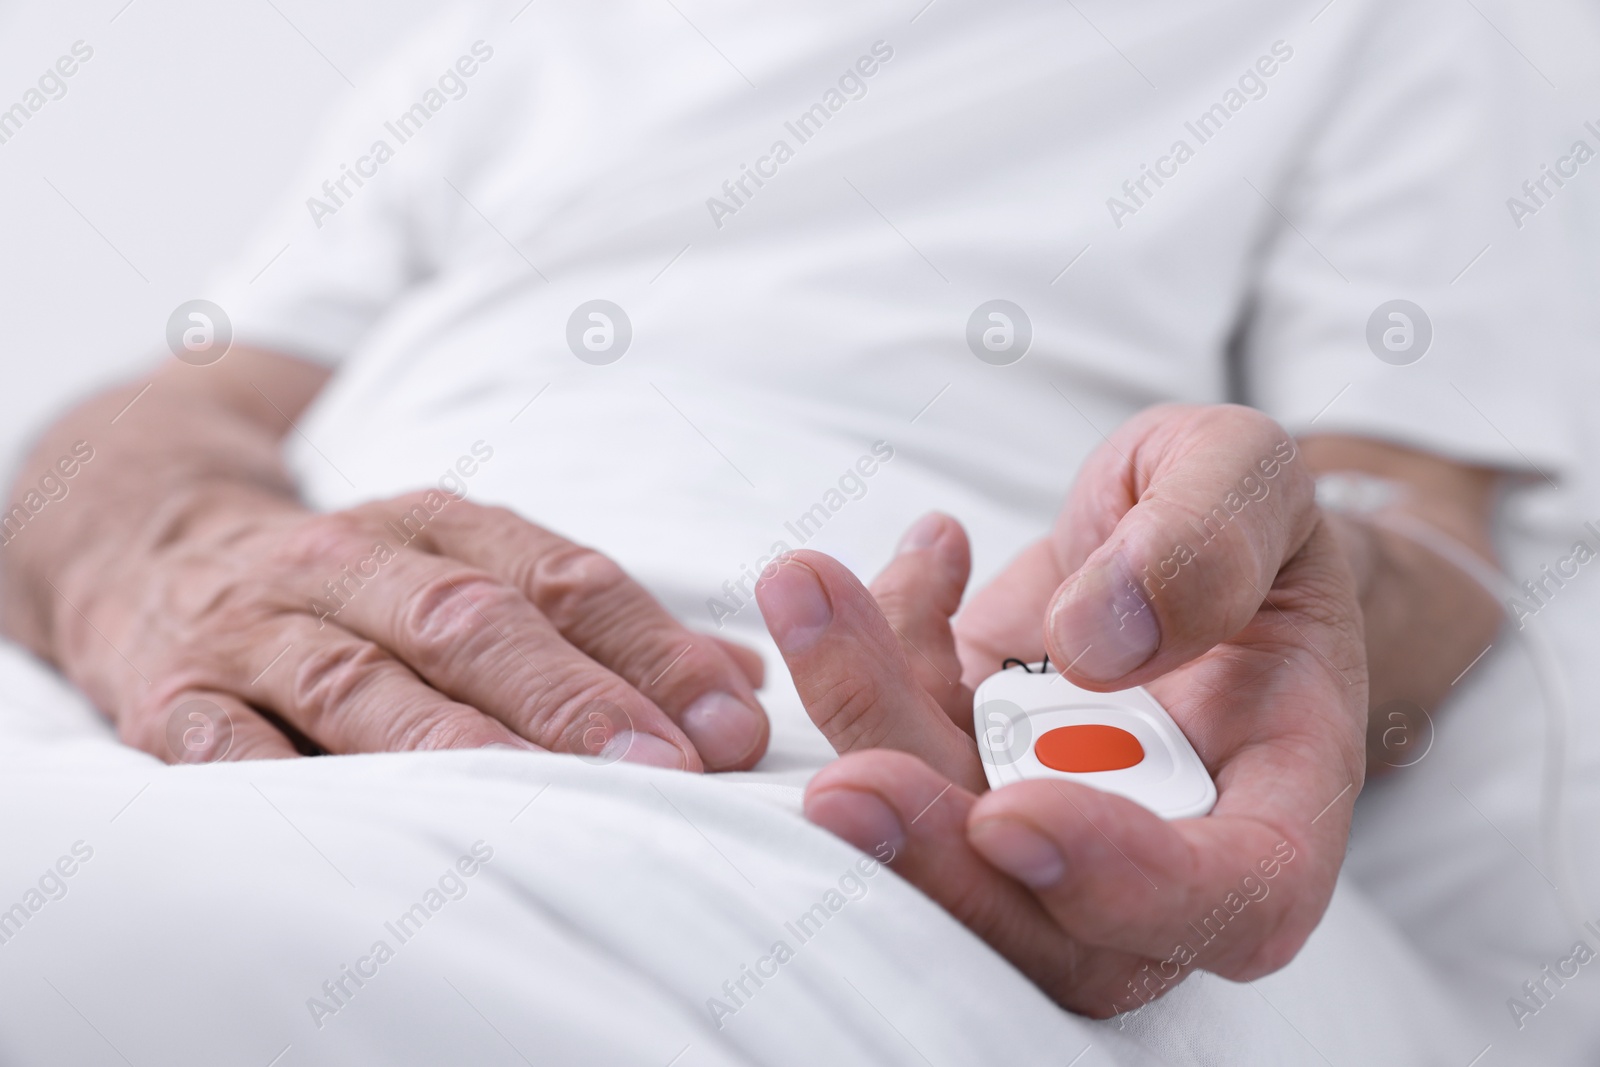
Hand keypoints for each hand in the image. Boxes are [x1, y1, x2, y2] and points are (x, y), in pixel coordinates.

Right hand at [60, 483, 768, 768]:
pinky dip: (275, 779)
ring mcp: (257, 626)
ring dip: (452, 743)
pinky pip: (219, 737)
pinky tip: (344, 823)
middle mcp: (353, 561)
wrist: (148, 543)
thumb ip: (604, 629)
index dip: (650, 648)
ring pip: (361, 678)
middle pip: (471, 622)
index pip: (562, 577)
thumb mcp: (472, 572)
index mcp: (442, 527)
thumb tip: (744, 686)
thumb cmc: (359, 586)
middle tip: (662, 768)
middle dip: (571, 696)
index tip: (728, 725)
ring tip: (536, 805)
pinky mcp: (169, 694)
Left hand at [755, 404, 1366, 1014]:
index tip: (1014, 817)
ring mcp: (1044, 820)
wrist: (1176, 530)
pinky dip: (867, 652)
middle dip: (936, 862)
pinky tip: (926, 555)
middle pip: (1049, 925)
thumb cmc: (1243, 522)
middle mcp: (1157, 845)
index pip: (1235, 900)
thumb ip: (1207, 542)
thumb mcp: (1255, 482)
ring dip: (861, 726)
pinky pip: (894, 741)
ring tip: (807, 590)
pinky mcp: (962, 769)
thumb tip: (1098, 641)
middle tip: (844, 787)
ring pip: (938, 838)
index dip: (1124, 888)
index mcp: (1278, 800)